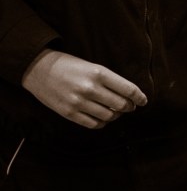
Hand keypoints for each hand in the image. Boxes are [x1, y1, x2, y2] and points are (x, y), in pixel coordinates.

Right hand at [21, 50, 147, 128]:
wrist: (39, 69)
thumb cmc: (70, 66)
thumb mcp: (93, 66)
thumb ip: (110, 80)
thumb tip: (129, 95)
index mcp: (99, 73)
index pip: (128, 89)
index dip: (139, 97)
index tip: (143, 101)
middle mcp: (90, 88)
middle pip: (121, 105)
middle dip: (129, 107)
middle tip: (130, 107)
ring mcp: (79, 102)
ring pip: (109, 116)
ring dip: (116, 115)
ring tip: (115, 111)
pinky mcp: (69, 113)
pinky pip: (93, 124)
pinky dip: (102, 123)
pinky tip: (103, 118)